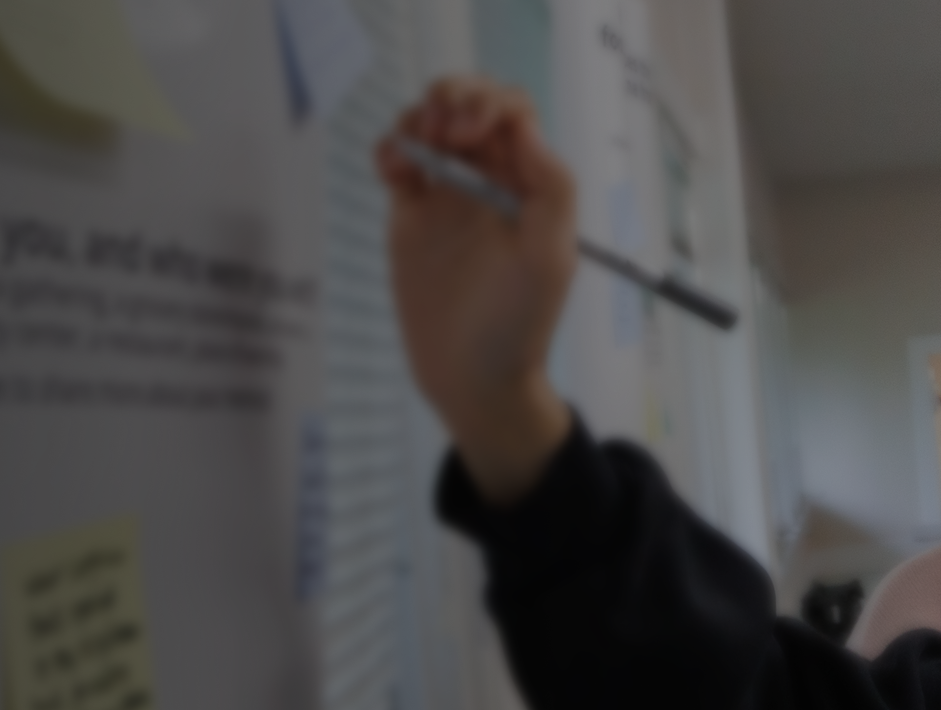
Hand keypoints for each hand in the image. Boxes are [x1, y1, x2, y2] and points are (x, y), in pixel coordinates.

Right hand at [378, 76, 579, 506]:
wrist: (474, 379)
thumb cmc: (519, 322)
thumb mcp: (550, 257)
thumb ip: (550, 188)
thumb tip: (523, 127)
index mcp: (529, 182)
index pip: (513, 111)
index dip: (489, 103)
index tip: (469, 135)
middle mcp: (489, 180)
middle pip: (468, 105)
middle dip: (451, 98)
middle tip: (441, 134)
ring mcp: (448, 195)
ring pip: (430, 126)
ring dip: (418, 118)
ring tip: (414, 152)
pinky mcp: (411, 216)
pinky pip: (399, 163)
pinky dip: (390, 150)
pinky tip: (393, 173)